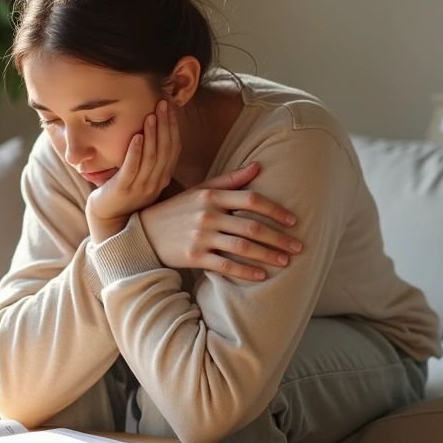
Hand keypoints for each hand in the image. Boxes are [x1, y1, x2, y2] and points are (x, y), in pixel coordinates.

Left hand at [86, 100, 179, 241]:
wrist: (106, 216)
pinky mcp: (123, 190)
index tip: (170, 107)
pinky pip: (132, 168)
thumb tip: (155, 128)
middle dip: (165, 125)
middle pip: (165, 150)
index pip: (174, 149)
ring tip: (151, 115)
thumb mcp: (142, 174)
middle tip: (162, 104)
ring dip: (152, 134)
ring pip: (152, 158)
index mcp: (162, 177)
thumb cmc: (123, 191)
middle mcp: (155, 183)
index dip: (173, 127)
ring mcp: (140, 187)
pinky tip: (136, 135)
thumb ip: (151, 158)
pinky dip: (135, 151)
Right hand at [138, 163, 302, 280]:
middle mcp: (207, 215)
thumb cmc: (177, 210)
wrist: (143, 233)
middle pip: (252, 226)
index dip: (276, 210)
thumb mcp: (200, 190)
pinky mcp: (193, 257)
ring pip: (242, 247)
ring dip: (268, 255)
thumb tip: (258, 166)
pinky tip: (262, 276)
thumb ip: (230, 180)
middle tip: (298, 246)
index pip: (252, 199)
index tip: (293, 221)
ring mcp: (200, 237)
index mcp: (211, 196)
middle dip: (279, 237)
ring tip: (286, 262)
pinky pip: (226, 266)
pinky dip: (246, 272)